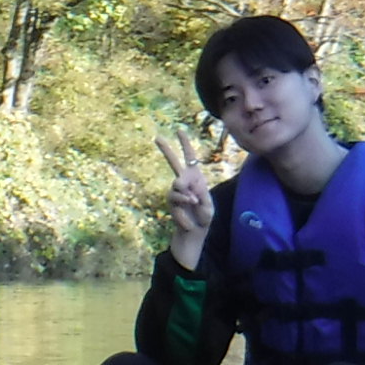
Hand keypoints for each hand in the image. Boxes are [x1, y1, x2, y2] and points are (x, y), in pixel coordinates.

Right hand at [155, 129, 217, 270]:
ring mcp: (175, 191)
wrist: (194, 234)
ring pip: (177, 184)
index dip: (185, 144)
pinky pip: (176, 197)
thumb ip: (198, 192)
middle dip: (166, 150)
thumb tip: (182, 183)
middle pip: (173, 163)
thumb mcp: (207, 204)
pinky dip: (184, 202)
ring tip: (194, 203)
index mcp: (196, 178)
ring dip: (187, 194)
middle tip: (156, 137)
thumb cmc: (203, 218)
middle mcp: (184, 182)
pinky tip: (190, 209)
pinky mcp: (170, 201)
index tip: (179, 130)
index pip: (190, 158)